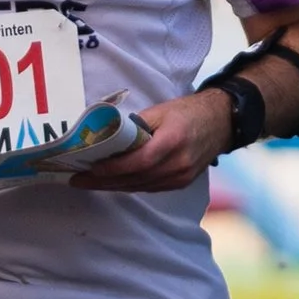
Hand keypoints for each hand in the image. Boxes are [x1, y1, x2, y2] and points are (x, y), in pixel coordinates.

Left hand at [72, 88, 233, 192]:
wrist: (221, 123)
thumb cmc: (188, 112)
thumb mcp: (160, 110)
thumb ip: (135, 126)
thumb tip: (107, 137)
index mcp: (173, 140)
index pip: (139, 161)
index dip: (113, 168)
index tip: (91, 169)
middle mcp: (178, 164)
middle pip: (136, 179)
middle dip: (104, 181)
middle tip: (78, 180)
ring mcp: (181, 177)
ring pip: (140, 186)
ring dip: (113, 186)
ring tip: (89, 183)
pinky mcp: (181, 183)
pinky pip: (150, 188)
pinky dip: (129, 185)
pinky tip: (112, 183)